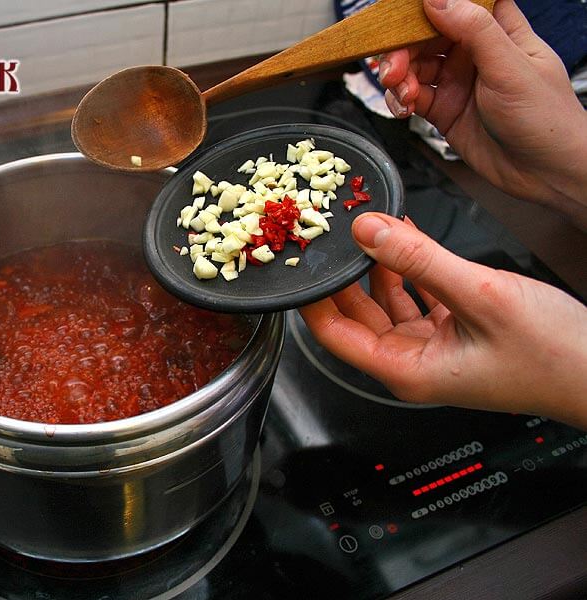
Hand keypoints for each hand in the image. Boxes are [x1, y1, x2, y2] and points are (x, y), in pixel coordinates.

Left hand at [299, 213, 586, 429]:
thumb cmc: (554, 356)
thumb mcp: (479, 295)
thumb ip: (419, 260)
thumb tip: (368, 230)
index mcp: (406, 369)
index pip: (333, 335)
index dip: (310, 300)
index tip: (296, 265)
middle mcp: (413, 362)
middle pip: (355, 316)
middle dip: (341, 276)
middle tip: (326, 237)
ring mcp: (435, 348)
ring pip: (386, 303)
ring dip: (376, 266)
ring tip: (364, 228)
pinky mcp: (457, 332)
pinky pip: (418, 297)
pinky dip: (410, 269)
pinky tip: (404, 239)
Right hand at [378, 0, 586, 228]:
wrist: (545, 173)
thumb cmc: (545, 117)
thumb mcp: (510, 67)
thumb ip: (474, 30)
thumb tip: (437, 1)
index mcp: (499, 31)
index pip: (460, 5)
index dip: (431, 8)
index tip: (404, 19)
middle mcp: (475, 53)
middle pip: (426, 36)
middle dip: (404, 50)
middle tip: (393, 69)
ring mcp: (457, 82)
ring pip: (414, 66)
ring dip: (399, 77)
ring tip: (402, 93)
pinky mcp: (444, 110)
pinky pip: (412, 96)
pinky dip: (401, 100)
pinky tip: (404, 108)